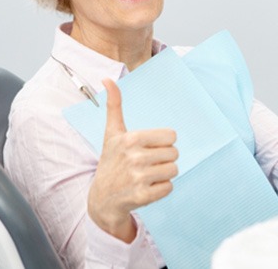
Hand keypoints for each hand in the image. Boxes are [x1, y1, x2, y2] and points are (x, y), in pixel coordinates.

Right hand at [87, 79, 178, 241]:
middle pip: (174, 153)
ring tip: (146, 176)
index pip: (171, 136)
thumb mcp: (112, 133)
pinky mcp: (143, 196)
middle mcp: (134, 157)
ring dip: (163, 174)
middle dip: (164, 159)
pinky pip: (169, 187)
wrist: (102, 198)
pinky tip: (146, 188)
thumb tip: (107, 79)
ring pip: (174, 170)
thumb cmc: (111, 160)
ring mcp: (138, 178)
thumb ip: (114, 105)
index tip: (147, 148)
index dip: (163, 142)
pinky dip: (161, 189)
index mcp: (131, 138)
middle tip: (146, 164)